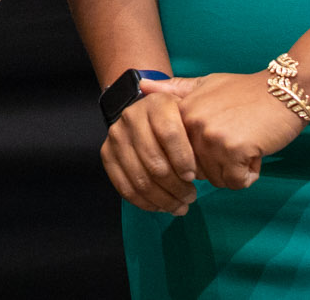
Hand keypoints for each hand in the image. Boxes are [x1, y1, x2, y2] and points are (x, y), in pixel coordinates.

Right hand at [100, 78, 200, 213]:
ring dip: (163, 199)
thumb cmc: (177, 116)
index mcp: (155, 104)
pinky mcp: (107, 155)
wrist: (144, 114)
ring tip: (180, 206)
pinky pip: (125, 187)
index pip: (169, 133)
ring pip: (140, 179)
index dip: (183, 159)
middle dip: (176, 187)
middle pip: (155, 162)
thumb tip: (203, 125)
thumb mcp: (191, 107)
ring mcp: (116, 137)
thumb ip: (198, 116)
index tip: (194, 176)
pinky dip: (145, 203)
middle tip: (191, 197)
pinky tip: (161, 206)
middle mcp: (131, 117)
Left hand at [172, 72, 308, 189]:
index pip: (179, 155)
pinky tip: (257, 150)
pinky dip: (249, 173)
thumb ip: (175, 90)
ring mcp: (212, 137)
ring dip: (236, 169)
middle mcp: (192, 125)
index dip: (200, 155)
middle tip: (238, 137)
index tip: (218, 140)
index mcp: (182, 112)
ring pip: (218, 179)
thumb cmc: (246, 91)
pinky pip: (236, 181)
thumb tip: (141, 85)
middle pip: (198, 171)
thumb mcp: (206, 83)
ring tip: (248, 141)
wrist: (284, 90)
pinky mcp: (234, 150)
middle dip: (220, 164)